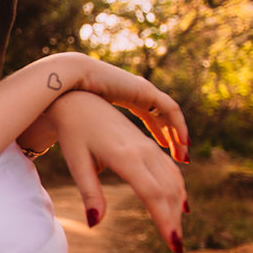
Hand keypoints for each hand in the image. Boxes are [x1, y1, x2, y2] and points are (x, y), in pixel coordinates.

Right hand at [43, 52, 189, 162]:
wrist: (70, 86)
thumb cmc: (71, 107)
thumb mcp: (91, 126)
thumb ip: (99, 139)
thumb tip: (97, 165)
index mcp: (126, 99)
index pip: (149, 119)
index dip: (158, 135)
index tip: (164, 155)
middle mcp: (138, 95)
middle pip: (162, 120)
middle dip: (172, 139)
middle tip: (180, 158)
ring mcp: (143, 91)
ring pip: (169, 116)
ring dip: (178, 136)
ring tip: (182, 157)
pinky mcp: (145, 91)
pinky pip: (170, 109)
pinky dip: (178, 126)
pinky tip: (182, 143)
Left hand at [47, 92, 186, 252]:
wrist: (80, 102)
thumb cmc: (74, 134)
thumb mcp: (77, 164)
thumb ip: (89, 193)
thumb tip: (94, 224)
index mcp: (126, 157)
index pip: (153, 194)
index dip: (165, 220)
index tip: (173, 245)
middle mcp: (143, 151)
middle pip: (168, 191)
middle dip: (174, 221)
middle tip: (177, 250)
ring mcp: (148, 148)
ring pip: (173, 181)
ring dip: (178, 207)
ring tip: (176, 233)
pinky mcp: (148, 147)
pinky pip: (170, 171)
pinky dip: (178, 190)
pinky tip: (181, 206)